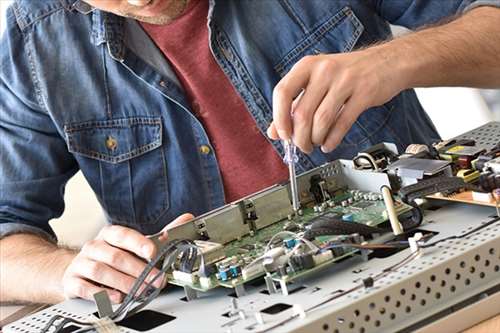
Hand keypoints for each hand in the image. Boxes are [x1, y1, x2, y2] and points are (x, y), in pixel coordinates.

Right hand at [62, 213, 193, 302]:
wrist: (77, 269)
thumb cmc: (111, 255)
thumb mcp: (134, 244)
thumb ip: (161, 235)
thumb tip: (186, 218)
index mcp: (110, 234)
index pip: (123, 235)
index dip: (138, 243)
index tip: (152, 252)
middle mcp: (94, 246)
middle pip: (115, 256)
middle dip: (138, 270)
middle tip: (156, 280)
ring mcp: (82, 263)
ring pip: (101, 271)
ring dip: (123, 282)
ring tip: (140, 291)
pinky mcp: (72, 281)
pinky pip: (85, 287)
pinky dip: (102, 293)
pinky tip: (117, 297)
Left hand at [267, 47, 403, 152]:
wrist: (387, 62)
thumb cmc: (348, 73)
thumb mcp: (316, 82)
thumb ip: (294, 105)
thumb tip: (274, 131)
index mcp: (307, 66)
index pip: (282, 92)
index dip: (279, 118)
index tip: (283, 135)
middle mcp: (324, 70)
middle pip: (302, 112)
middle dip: (299, 137)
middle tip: (302, 146)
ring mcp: (345, 81)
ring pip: (321, 120)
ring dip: (316, 139)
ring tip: (316, 143)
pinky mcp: (364, 93)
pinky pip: (342, 123)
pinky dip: (332, 139)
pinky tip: (329, 144)